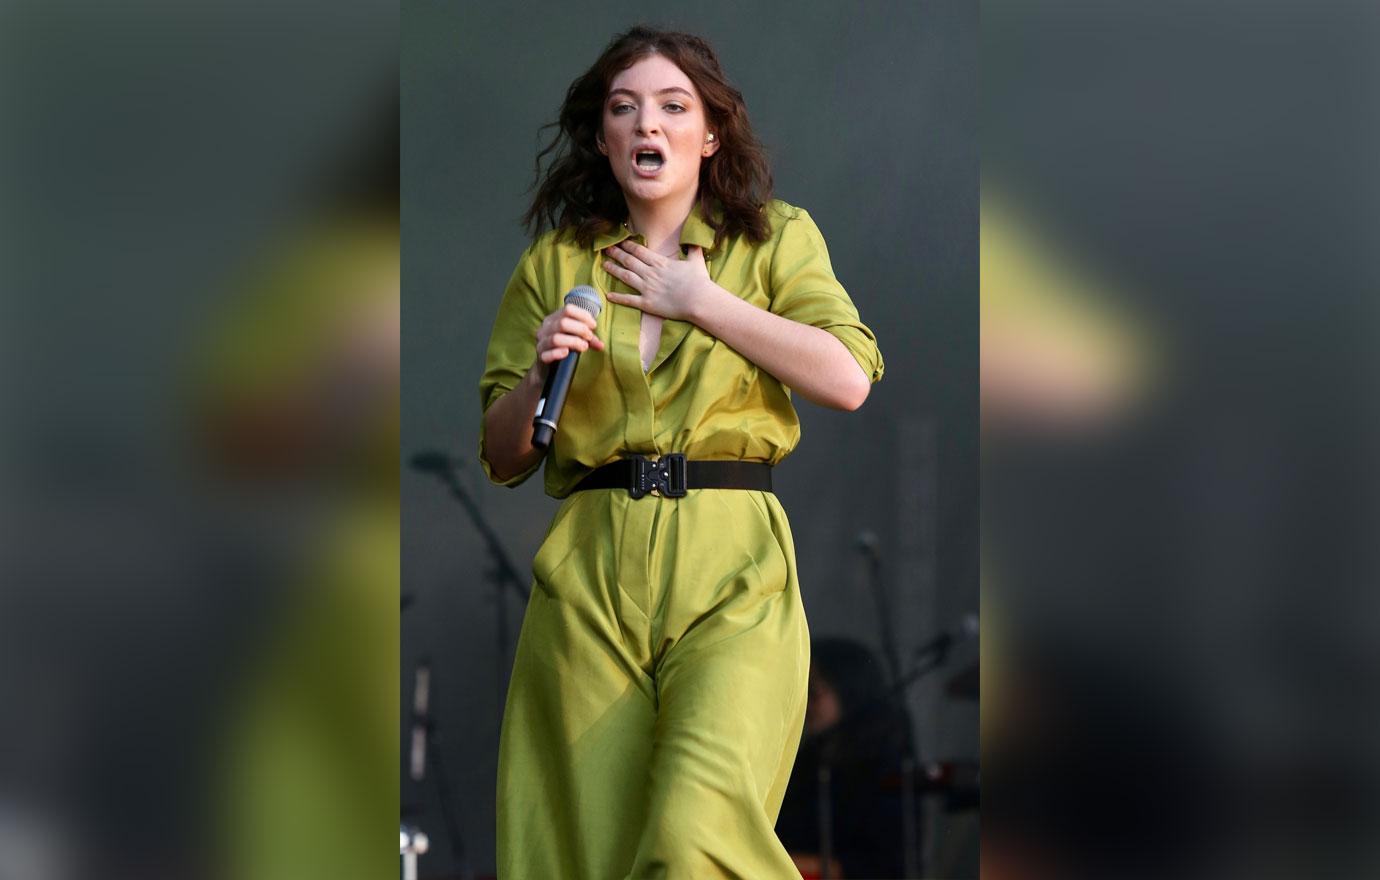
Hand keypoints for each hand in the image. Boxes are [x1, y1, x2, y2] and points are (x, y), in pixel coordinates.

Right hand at [534, 303, 603, 364]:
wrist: (547, 366)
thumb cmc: (564, 347)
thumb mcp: (576, 339)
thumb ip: (589, 340)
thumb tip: (601, 345)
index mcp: (553, 319)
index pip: (568, 309)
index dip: (583, 316)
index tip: (593, 325)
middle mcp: (545, 328)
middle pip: (563, 323)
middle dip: (580, 329)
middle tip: (589, 337)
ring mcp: (541, 342)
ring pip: (556, 338)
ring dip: (573, 341)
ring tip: (584, 346)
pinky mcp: (541, 356)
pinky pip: (547, 354)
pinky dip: (558, 353)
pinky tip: (567, 353)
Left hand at [603, 241, 717, 321]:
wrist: (699, 300)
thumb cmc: (699, 281)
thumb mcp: (696, 260)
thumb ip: (692, 249)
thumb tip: (694, 240)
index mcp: (660, 263)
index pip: (639, 251)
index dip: (628, 246)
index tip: (621, 242)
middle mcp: (650, 273)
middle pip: (629, 261)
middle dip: (617, 254)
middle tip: (607, 249)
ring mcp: (647, 288)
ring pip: (626, 277)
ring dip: (614, 270)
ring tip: (605, 265)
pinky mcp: (647, 304)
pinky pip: (629, 300)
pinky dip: (618, 298)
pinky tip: (608, 295)